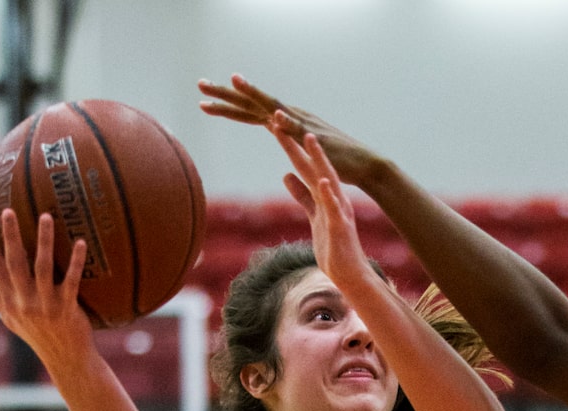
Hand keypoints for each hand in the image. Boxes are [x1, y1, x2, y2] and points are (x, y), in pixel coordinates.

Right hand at [0, 209, 93, 369]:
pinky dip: (76, 261)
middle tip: (8, 210)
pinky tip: (80, 242)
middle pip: (14, 263)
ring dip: (44, 240)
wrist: (67, 360)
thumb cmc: (39, 336)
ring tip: (46, 216)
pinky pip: (71, 281)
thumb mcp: (12, 320)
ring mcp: (46, 306)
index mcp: (10, 302)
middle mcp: (24, 303)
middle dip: (10, 236)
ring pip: (43, 267)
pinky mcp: (67, 309)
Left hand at [198, 75, 383, 189]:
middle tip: (200, 84)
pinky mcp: (317, 140)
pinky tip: (274, 116)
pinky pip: (300, 130)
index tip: (202, 103)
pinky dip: (287, 122)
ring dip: (255, 94)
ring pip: (273, 108)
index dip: (227, 108)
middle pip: (253, 106)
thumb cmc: (336, 172)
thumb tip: (283, 168)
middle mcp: (291, 120)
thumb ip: (293, 167)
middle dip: (227, 94)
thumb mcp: (308, 172)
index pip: (250, 114)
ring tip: (234, 81)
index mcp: (285, 127)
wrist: (366, 168)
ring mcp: (303, 126)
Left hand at [267, 119, 377, 302]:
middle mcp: (334, 198)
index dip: (291, 147)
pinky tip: (323, 181)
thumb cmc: (333, 248)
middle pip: (315, 166)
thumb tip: (287, 175)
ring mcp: (338, 211)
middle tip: (285, 121)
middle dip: (300, 144)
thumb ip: (302, 195)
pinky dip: (329, 195)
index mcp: (326, 195)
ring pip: (327, 180)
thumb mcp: (313, 216)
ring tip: (310, 139)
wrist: (351, 274)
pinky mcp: (340, 227)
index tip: (276, 126)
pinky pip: (334, 209)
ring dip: (319, 160)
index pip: (306, 167)